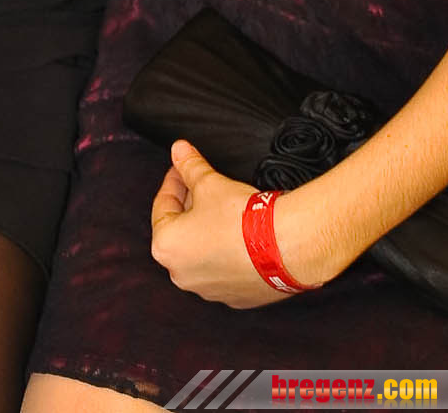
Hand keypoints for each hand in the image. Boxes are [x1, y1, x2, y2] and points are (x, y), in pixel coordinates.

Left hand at [150, 141, 289, 308]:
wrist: (284, 247)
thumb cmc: (241, 219)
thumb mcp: (209, 183)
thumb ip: (190, 166)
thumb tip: (179, 150)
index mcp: (166, 246)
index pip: (163, 204)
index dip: (174, 180)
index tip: (181, 167)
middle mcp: (181, 274)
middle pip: (180, 230)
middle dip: (190, 205)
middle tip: (203, 184)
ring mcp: (209, 290)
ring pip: (202, 252)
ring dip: (208, 230)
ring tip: (224, 208)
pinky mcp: (235, 297)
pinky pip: (225, 270)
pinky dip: (227, 252)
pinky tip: (240, 235)